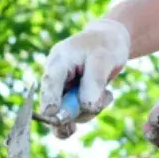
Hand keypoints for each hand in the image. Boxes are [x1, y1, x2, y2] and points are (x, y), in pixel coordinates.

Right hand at [39, 18, 130, 138]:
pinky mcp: (69, 98)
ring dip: (90, 110)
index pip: (50, 83)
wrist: (108, 41)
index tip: (54, 116)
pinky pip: (78, 114)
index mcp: (58, 61)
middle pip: (55, 105)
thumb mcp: (104, 59)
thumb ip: (94, 82)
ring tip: (106, 93)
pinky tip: (103, 96)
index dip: (50, 101)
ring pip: (69, 114)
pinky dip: (92, 110)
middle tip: (94, 109)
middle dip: (77, 112)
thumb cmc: (105, 46)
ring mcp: (61, 89)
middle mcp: (55, 77)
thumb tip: (86, 107)